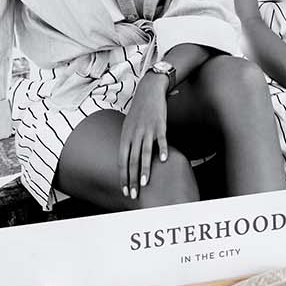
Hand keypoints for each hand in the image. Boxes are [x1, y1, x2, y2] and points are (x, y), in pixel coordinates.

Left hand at [119, 74, 169, 199]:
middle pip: (132, 161)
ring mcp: (147, 129)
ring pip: (145, 152)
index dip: (123, 177)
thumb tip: (126, 160)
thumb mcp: (128, 127)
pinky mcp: (160, 124)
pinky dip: (163, 149)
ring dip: (145, 169)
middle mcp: (134, 134)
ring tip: (145, 183)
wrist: (149, 91)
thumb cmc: (139, 111)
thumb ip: (128, 143)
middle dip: (132, 179)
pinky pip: (161, 139)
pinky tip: (164, 160)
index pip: (122, 161)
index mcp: (125, 136)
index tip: (125, 191)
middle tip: (134, 194)